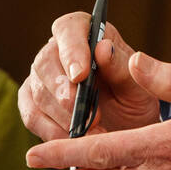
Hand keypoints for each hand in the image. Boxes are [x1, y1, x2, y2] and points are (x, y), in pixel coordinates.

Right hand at [18, 11, 160, 141]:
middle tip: (89, 115)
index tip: (80, 75)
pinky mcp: (32, 103)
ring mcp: (41, 77)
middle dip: (66, 93)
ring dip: (64, 117)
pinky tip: (73, 141)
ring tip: (92, 132)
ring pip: (37, 91)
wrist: (128, 129)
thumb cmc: (134, 99)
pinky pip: (32, 116)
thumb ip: (121, 68)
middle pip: (45, 61)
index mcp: (88, 33)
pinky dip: (52, 132)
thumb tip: (103, 48)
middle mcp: (58, 50)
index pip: (69, 28)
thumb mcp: (138, 85)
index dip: (71, 50)